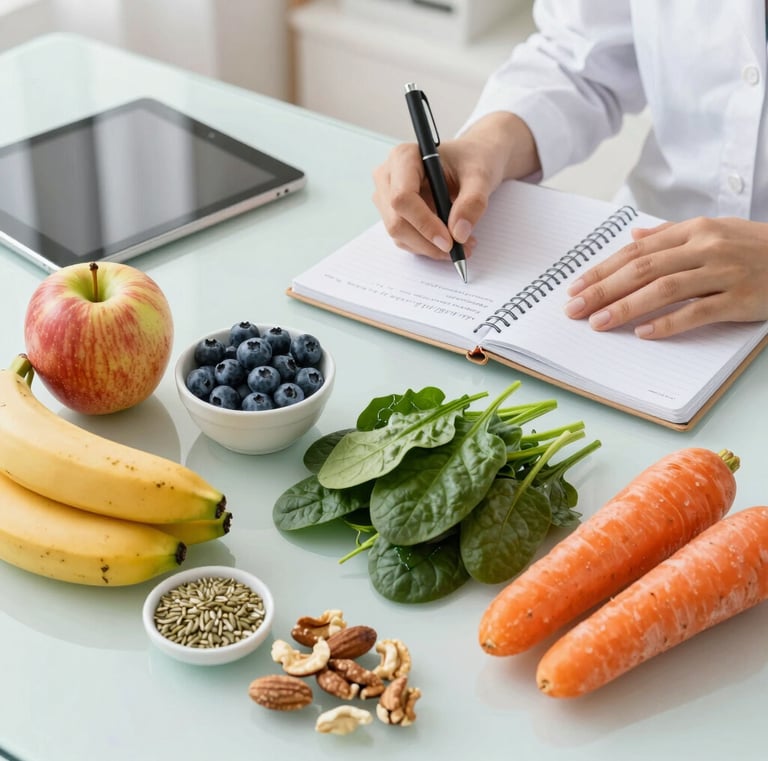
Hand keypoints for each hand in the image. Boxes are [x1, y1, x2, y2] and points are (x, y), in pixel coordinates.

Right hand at [372, 112, 539, 259]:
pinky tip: (450, 241)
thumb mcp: (480, 175)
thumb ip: (472, 202)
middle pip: (397, 221)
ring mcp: (386, 197)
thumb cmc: (472, 159)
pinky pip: (405, 239)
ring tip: (462, 245)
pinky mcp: (393, 214)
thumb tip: (459, 233)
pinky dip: (428, 247)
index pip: (402, 198)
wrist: (470, 162)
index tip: (449, 241)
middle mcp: (388, 176)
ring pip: (399, 235)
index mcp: (404, 157)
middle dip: (428, 241)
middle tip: (461, 249)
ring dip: (430, 248)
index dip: (424, 223)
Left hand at [563, 216, 767, 337]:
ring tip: (599, 323)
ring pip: (664, 289)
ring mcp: (723, 272)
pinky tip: (644, 333)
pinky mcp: (740, 298)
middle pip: (642, 269)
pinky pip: (698, 312)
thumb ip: (670, 234)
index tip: (575, 287)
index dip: (602, 270)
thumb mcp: (713, 230)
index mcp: (693, 230)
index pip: (635, 251)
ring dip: (626, 307)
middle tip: (574, 309)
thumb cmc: (753, 246)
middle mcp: (705, 247)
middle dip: (603, 290)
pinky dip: (669, 323)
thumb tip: (633, 236)